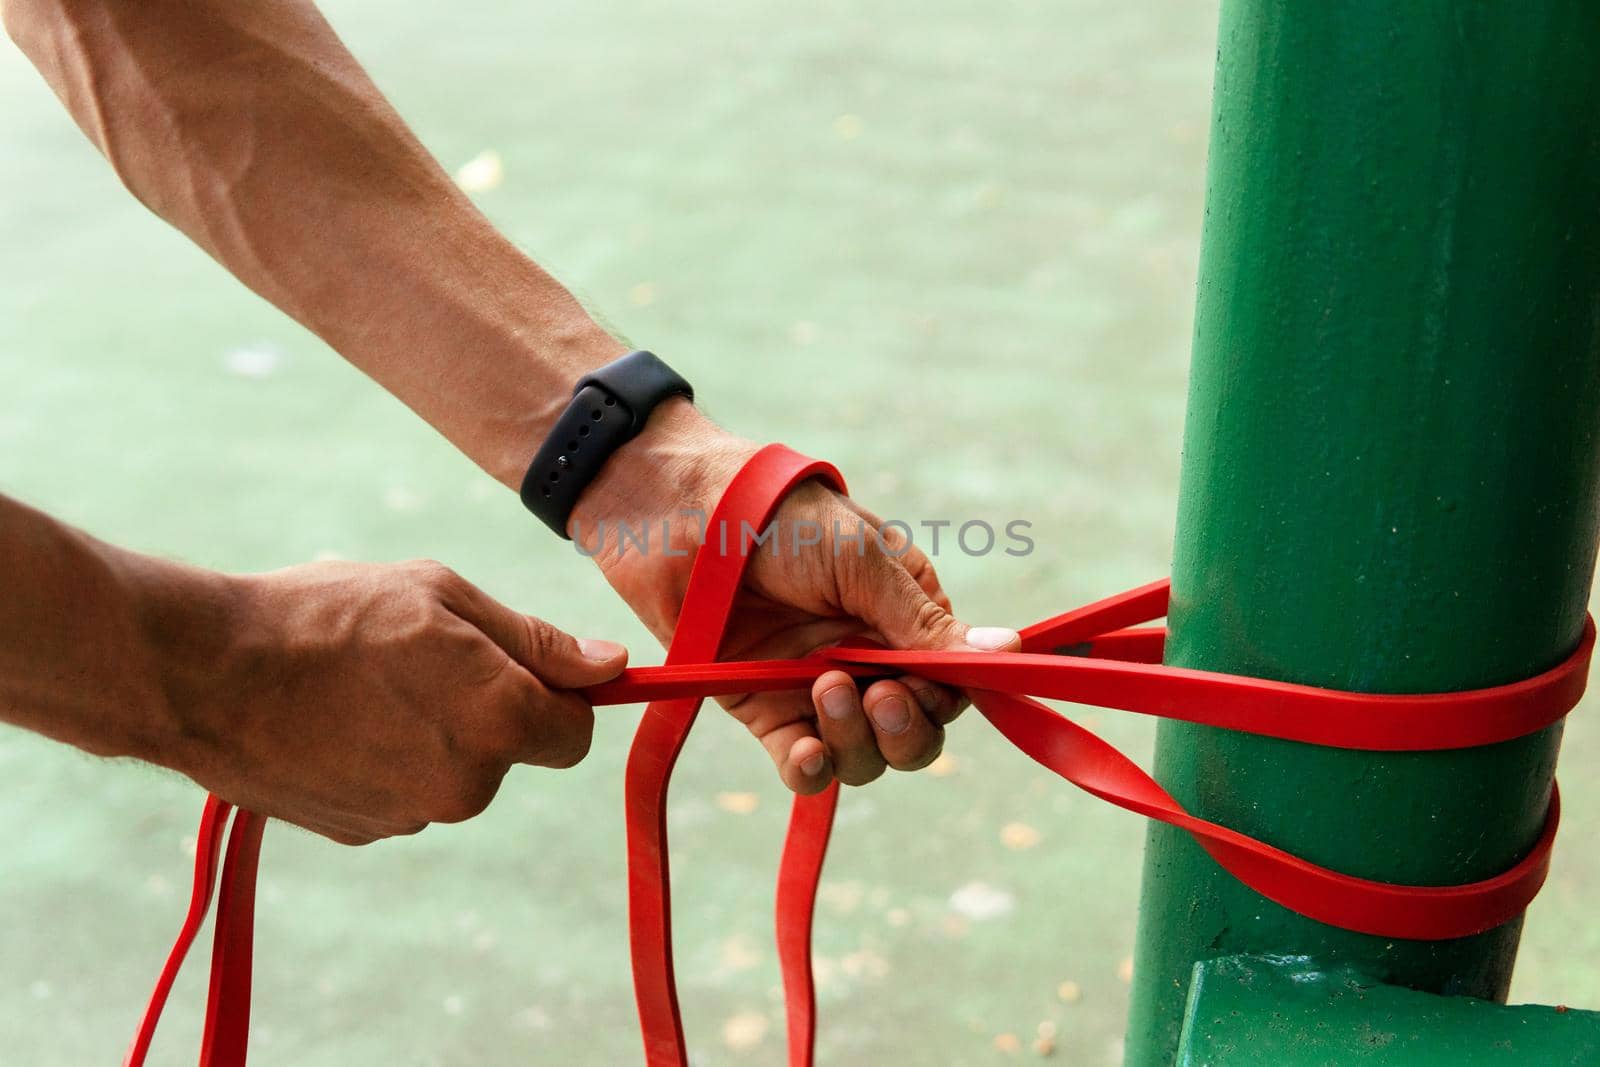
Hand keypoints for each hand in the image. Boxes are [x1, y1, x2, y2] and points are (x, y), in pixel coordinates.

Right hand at [153, 559, 626, 843]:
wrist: (205, 674)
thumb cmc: (328, 617)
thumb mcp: (444, 598)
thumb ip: (538, 643)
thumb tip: (613, 668)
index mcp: (500, 724)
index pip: (575, 734)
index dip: (556, 696)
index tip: (519, 665)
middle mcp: (466, 786)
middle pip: (510, 749)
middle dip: (485, 707)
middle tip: (417, 655)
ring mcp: (410, 817)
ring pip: (454, 768)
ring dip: (432, 730)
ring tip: (364, 681)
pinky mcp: (362, 832)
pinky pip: (404, 789)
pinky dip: (386, 758)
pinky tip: (336, 718)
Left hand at [573, 401, 1019, 793]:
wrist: (681, 514)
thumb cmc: (780, 518)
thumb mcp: (862, 561)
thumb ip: (923, 622)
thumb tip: (1010, 652)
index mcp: (904, 615)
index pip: (952, 682)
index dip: (947, 697)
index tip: (927, 685)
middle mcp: (868, 657)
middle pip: (916, 732)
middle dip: (906, 728)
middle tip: (879, 697)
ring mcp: (816, 688)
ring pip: (865, 756)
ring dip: (858, 740)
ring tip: (825, 689)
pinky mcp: (765, 709)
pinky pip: (803, 762)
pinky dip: (813, 769)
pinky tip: (809, 754)